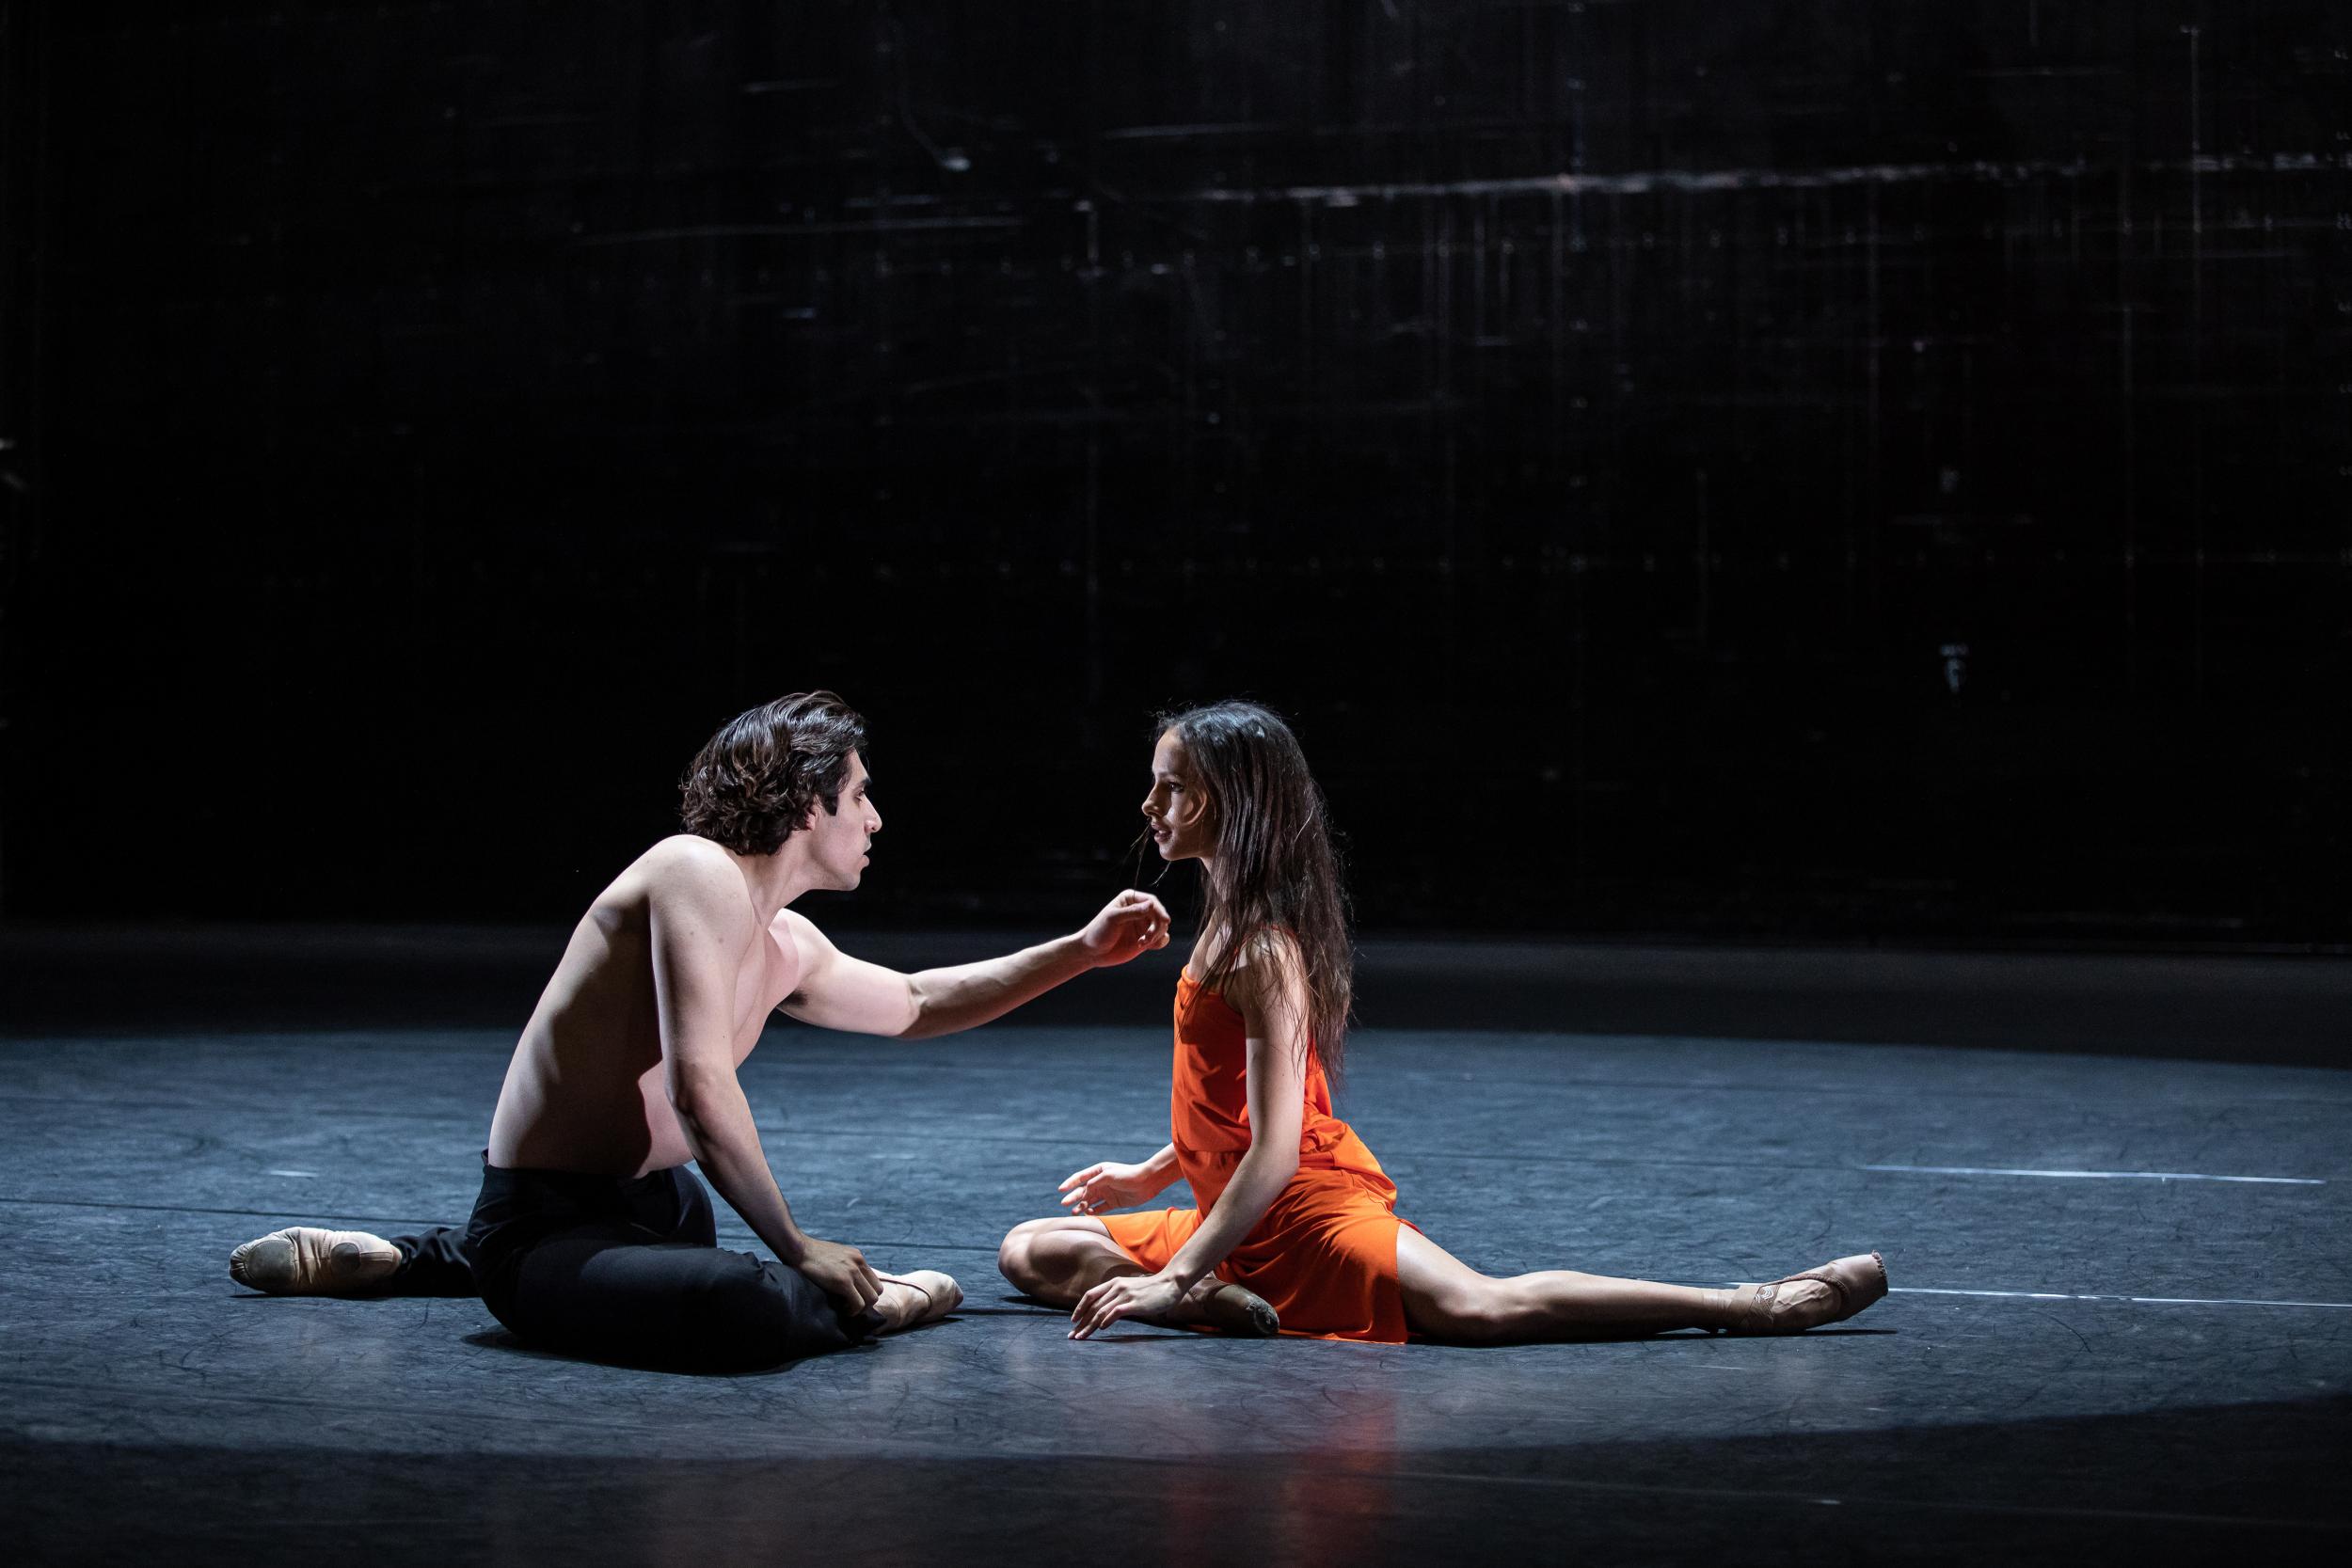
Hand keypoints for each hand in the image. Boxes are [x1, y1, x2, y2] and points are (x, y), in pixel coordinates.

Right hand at [792, 1236, 882, 1315]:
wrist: (798, 1249)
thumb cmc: (811, 1255)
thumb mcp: (835, 1255)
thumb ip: (845, 1265)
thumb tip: (848, 1282)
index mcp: (857, 1256)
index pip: (875, 1281)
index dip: (866, 1294)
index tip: (854, 1299)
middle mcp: (859, 1262)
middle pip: (877, 1291)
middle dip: (866, 1303)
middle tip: (851, 1307)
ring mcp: (852, 1271)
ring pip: (871, 1299)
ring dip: (860, 1309)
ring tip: (846, 1309)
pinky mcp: (843, 1281)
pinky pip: (858, 1303)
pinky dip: (852, 1311)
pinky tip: (842, 1309)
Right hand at [1058, 1159, 1172, 1215]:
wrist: (1147, 1182)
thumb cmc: (1127, 1175)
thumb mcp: (1108, 1176)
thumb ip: (1094, 1183)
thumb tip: (1083, 1191)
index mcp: (1098, 1172)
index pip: (1080, 1177)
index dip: (1070, 1183)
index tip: (1061, 1190)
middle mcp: (1101, 1182)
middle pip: (1083, 1191)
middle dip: (1073, 1197)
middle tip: (1064, 1204)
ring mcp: (1107, 1193)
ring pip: (1090, 1201)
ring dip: (1081, 1206)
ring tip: (1074, 1212)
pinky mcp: (1114, 1202)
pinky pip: (1100, 1208)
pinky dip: (1093, 1212)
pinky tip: (1088, 1214)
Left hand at [1070, 1271, 1186, 1339]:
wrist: (1170, 1284)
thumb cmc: (1151, 1290)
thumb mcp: (1130, 1288)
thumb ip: (1117, 1296)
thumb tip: (1104, 1311)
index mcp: (1114, 1283)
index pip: (1090, 1295)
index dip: (1079, 1308)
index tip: (1073, 1321)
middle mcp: (1117, 1287)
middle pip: (1093, 1306)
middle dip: (1081, 1322)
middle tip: (1072, 1336)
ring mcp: (1125, 1295)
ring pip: (1101, 1311)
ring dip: (1089, 1326)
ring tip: (1082, 1337)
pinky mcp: (1134, 1304)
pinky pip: (1115, 1313)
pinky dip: (1106, 1321)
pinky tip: (1101, 1329)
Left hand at [1077, 889, 1172, 966]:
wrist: (1092, 951)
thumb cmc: (1099, 931)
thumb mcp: (1113, 919)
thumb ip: (1132, 912)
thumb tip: (1151, 905)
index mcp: (1130, 899)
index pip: (1151, 901)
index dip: (1160, 910)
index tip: (1165, 920)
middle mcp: (1139, 910)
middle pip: (1159, 915)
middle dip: (1157, 927)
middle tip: (1147, 938)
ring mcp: (1143, 925)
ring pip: (1162, 927)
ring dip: (1156, 936)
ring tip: (1141, 943)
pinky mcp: (1145, 939)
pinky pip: (1161, 939)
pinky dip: (1159, 942)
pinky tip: (1145, 946)